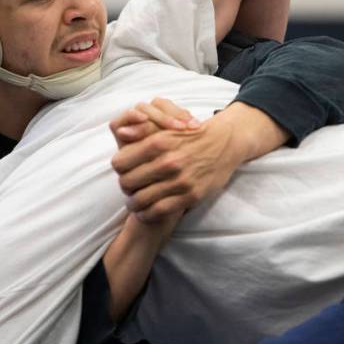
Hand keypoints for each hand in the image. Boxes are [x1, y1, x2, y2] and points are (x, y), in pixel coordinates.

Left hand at [110, 99, 288, 221]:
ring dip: (133, 204)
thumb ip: (143, 131)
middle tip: (129, 189)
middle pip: (127, 182)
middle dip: (125, 187)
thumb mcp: (167, 128)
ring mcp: (180, 181)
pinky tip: (146, 212)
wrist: (224, 144)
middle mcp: (168, 162)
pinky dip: (147, 214)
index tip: (125, 172)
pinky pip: (158, 211)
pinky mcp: (190, 196)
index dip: (120, 169)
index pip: (120, 163)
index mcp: (159, 142)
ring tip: (134, 203)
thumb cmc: (190, 137)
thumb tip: (120, 131)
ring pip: (140, 200)